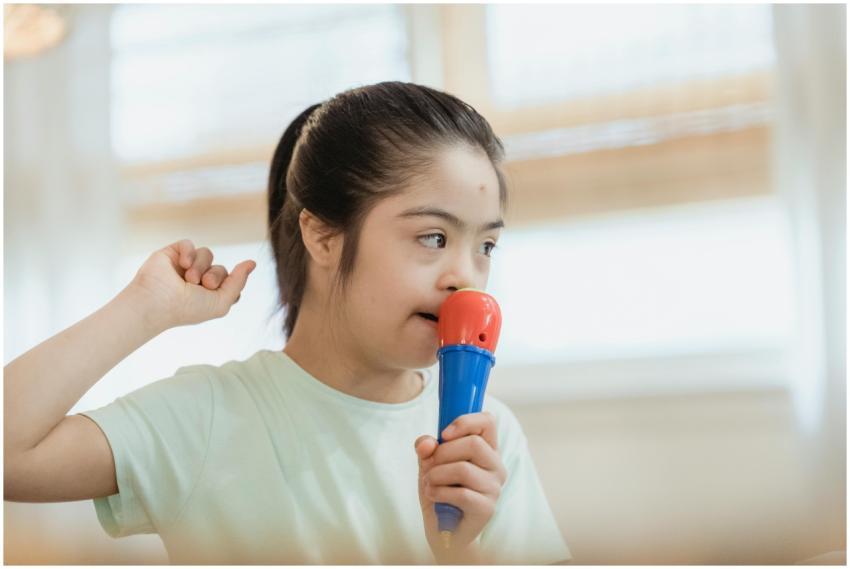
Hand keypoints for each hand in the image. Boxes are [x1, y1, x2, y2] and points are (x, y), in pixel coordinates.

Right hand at [123, 239, 255, 330]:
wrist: (158, 302)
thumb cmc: (188, 308)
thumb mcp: (221, 301)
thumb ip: (239, 282)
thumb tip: (252, 263)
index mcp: (209, 295)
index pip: (230, 282)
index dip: (228, 285)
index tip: (216, 292)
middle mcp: (198, 281)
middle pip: (221, 268)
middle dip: (216, 276)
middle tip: (204, 284)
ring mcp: (184, 267)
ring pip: (207, 254)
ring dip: (201, 266)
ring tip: (189, 278)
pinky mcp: (171, 254)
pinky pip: (189, 244)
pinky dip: (189, 252)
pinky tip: (182, 264)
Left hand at [414, 411, 506, 562]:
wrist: (443, 530)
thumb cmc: (440, 491)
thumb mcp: (429, 464)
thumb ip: (426, 448)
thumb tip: (426, 443)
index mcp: (487, 449)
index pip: (488, 421)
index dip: (465, 421)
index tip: (443, 434)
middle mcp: (496, 466)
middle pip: (473, 443)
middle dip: (442, 453)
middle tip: (430, 466)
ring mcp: (494, 488)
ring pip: (463, 469)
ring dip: (436, 475)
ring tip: (429, 483)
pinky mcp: (487, 508)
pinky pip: (461, 493)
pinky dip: (439, 492)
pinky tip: (433, 495)